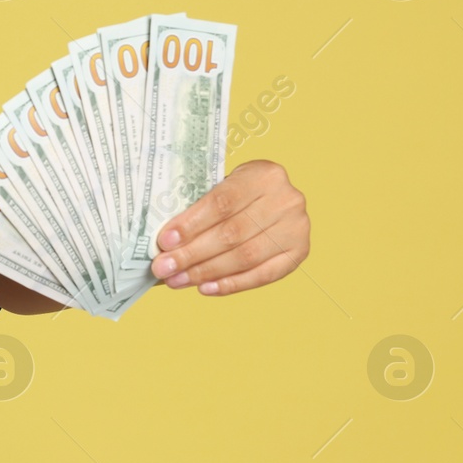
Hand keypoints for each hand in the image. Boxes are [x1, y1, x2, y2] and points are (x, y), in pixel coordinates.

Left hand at [147, 160, 309, 295]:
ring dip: (206, 272)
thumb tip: (166, 242)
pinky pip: (262, 275)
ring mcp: (297, 228)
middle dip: (192, 254)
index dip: (191, 224)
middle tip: (163, 268)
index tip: (165, 241)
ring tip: (178, 280)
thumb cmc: (239, 193)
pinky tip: (205, 288)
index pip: (222, 203)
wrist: (275, 198)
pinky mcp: (299, 252)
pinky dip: (231, 284)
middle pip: (232, 233)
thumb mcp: (223, 186)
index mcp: (264, 175)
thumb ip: (200, 208)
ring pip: (245, 257)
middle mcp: (286, 200)